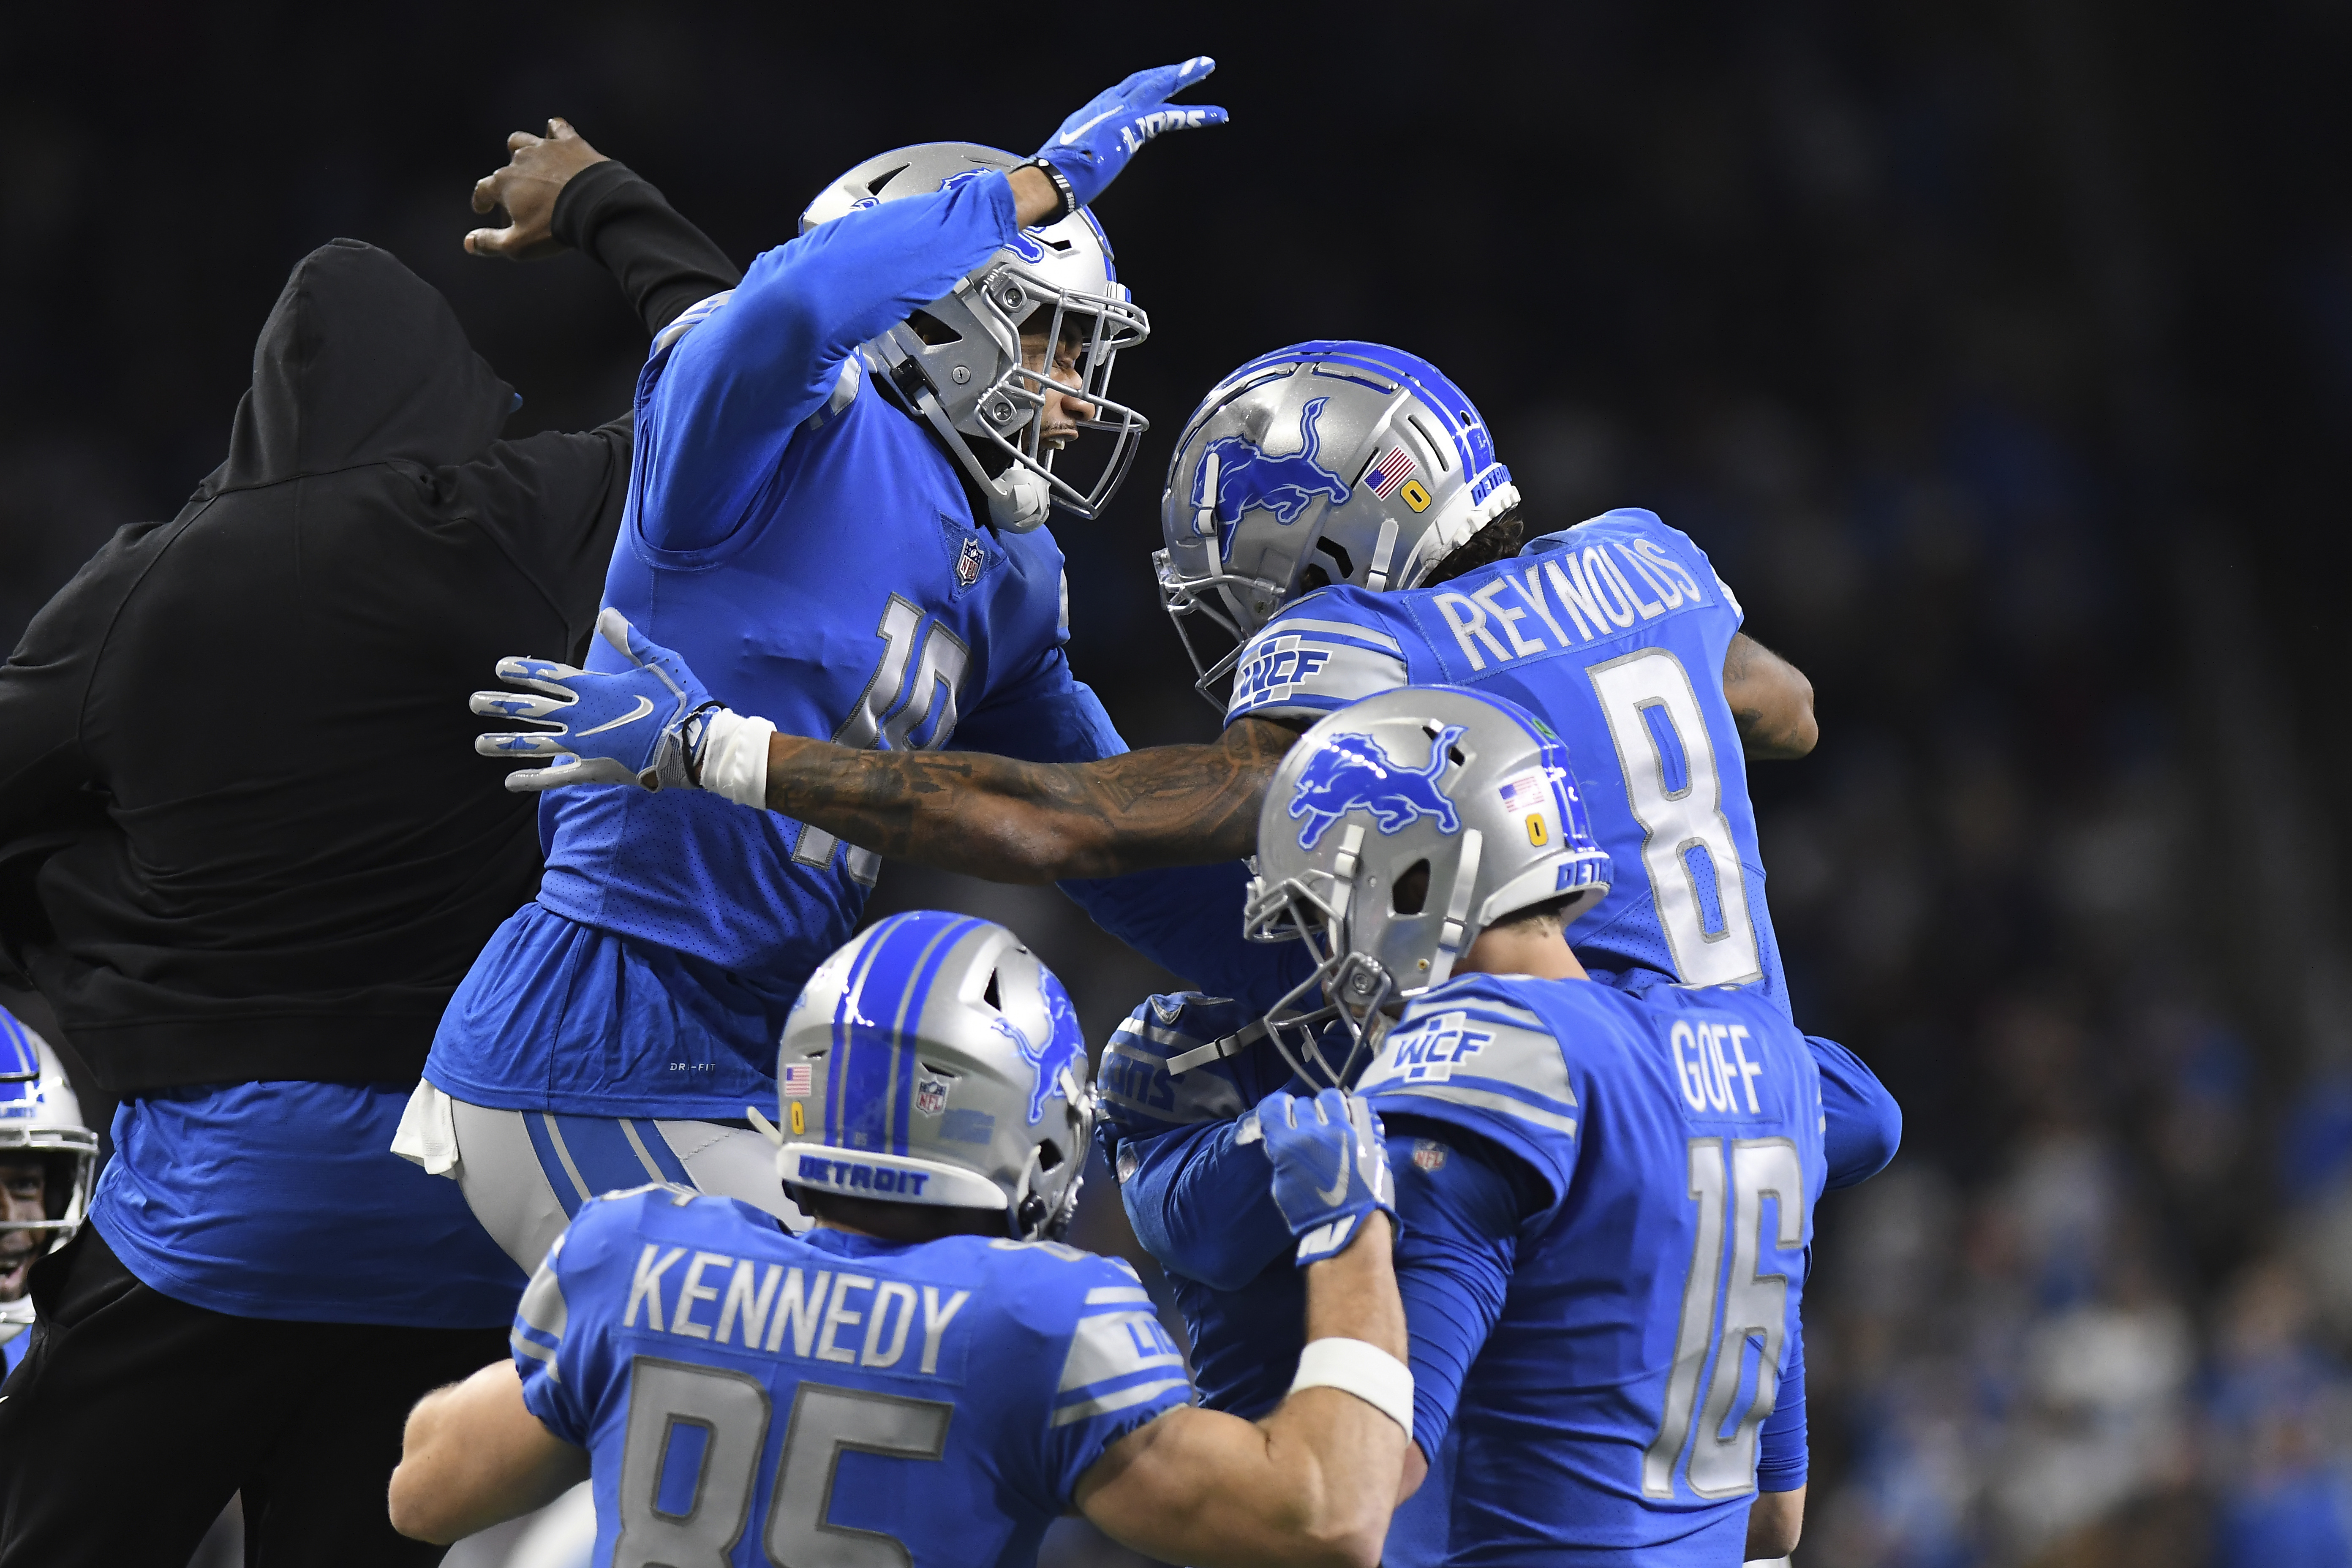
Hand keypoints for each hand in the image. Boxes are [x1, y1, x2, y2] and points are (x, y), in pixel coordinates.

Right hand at [466, 118, 608, 259]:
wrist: (595, 207)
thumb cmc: (554, 228)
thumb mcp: (518, 245)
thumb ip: (490, 243)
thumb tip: (468, 242)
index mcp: (504, 183)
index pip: (484, 189)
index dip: (481, 199)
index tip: (482, 207)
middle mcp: (520, 160)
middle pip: (506, 169)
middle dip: (508, 186)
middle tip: (519, 203)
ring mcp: (544, 148)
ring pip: (522, 140)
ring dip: (521, 150)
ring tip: (527, 162)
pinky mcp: (570, 143)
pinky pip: (558, 128)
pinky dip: (554, 131)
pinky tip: (554, 134)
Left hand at [473, 608, 717, 791]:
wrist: (696, 743)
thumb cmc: (681, 699)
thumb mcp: (658, 661)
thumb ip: (629, 639)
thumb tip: (607, 613)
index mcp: (595, 688)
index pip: (548, 676)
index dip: (522, 670)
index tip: (499, 668)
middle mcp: (582, 716)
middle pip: (531, 709)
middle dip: (500, 705)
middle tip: (473, 703)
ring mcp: (585, 745)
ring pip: (536, 744)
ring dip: (505, 743)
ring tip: (479, 743)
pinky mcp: (596, 770)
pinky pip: (557, 778)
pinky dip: (533, 780)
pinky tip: (509, 782)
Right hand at [1032, 57, 1225, 210]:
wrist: (1046, 181)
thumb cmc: (1053, 180)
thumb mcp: (1072, 162)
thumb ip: (1084, 158)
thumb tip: (1080, 171)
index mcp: (1091, 115)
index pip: (1123, 94)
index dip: (1144, 86)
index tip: (1158, 81)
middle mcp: (1104, 107)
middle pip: (1142, 82)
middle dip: (1167, 72)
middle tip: (1192, 64)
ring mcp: (1117, 114)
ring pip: (1157, 87)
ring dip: (1183, 77)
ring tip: (1205, 67)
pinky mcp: (1130, 127)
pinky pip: (1170, 117)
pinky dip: (1194, 115)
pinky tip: (1216, 114)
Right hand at [1238, 1089, 1395, 1264]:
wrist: (1351, 1226)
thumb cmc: (1311, 1214)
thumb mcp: (1283, 1186)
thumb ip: (1281, 1157)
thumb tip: (1283, 1140)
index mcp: (1287, 1145)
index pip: (1274, 1107)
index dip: (1277, 1108)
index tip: (1282, 1113)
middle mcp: (1313, 1131)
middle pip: (1303, 1104)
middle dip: (1303, 1114)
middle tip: (1308, 1127)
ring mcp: (1342, 1130)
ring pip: (1331, 1097)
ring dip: (1327, 1107)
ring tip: (1331, 1119)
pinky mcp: (1366, 1133)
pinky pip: (1357, 1106)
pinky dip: (1350, 1111)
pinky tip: (1349, 1122)